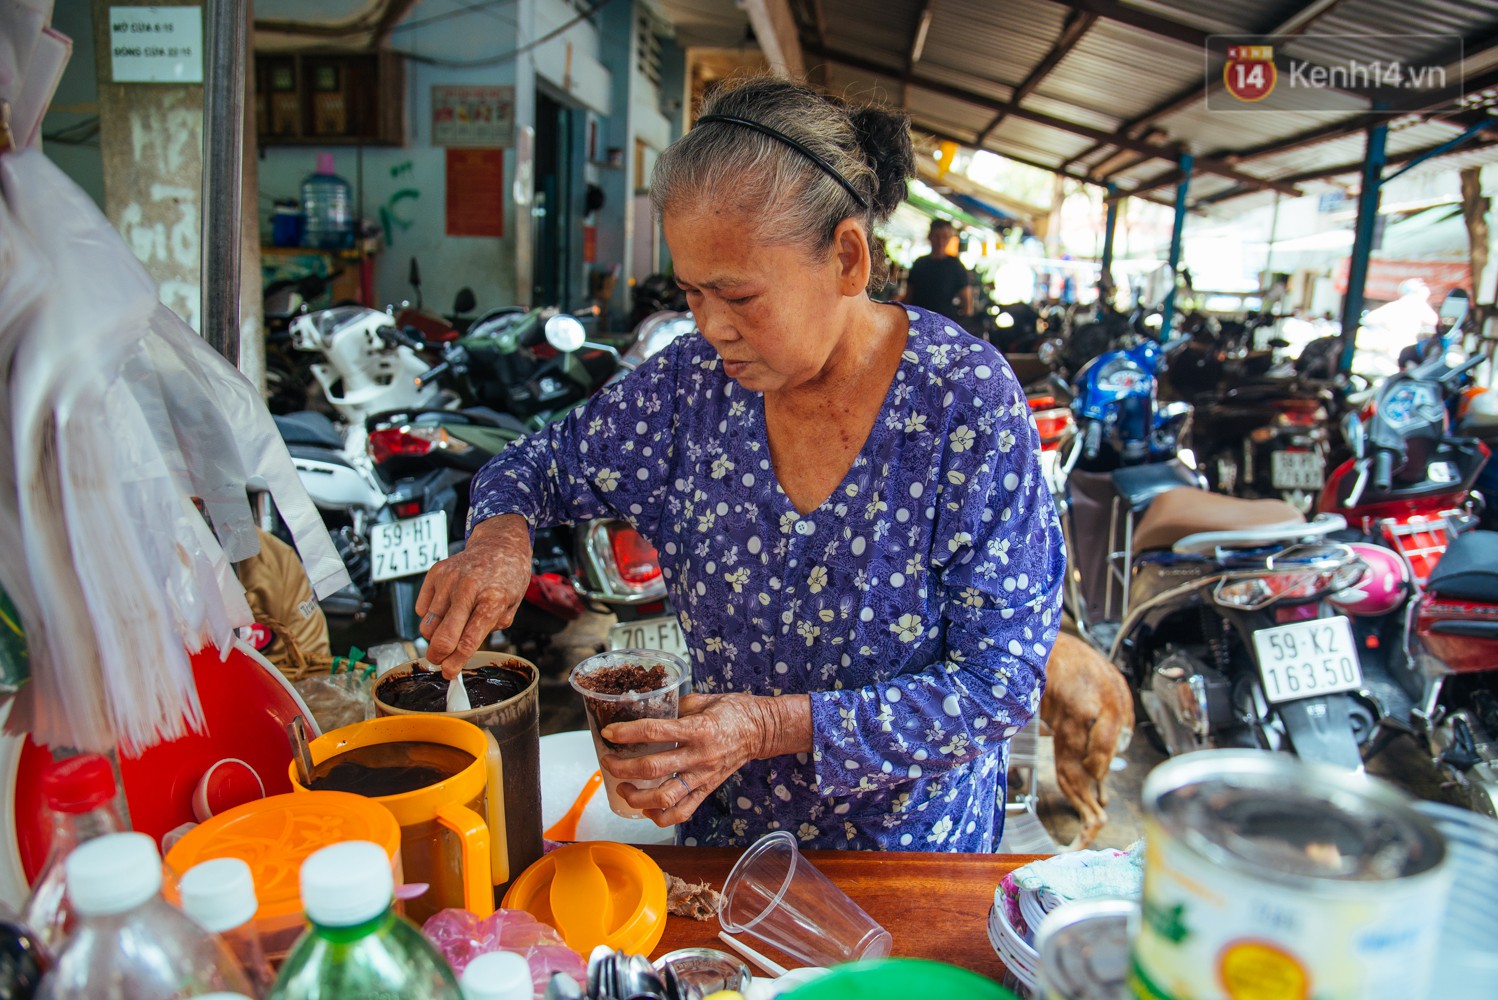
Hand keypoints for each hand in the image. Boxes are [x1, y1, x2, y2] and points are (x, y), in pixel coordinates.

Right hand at [415, 514, 531, 677]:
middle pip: (442, 637)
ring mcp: (448, 580)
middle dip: (438, 657)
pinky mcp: (435, 573)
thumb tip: (460, 653)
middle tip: (441, 662)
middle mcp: (468, 589)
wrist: (499, 544)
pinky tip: (446, 608)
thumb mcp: (511, 607)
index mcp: (492, 600)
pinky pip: (421, 609)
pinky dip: (430, 616)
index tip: (449, 673)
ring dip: (435, 636)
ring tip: (449, 629)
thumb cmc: (507, 578)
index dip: (456, 662)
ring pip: (427, 625)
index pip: (469, 640)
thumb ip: (489, 629)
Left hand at [601, 692, 810, 825]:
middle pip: (653, 768)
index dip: (628, 733)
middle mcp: (699, 756)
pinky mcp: (706, 791)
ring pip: (665, 798)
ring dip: (637, 797)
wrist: (760, 731)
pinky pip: (682, 812)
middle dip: (623, 767)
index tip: (609, 732)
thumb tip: (647, 709)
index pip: (656, 731)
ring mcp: (703, 777)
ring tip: (624, 788)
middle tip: (608, 762)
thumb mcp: (703, 699)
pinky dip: (659, 816)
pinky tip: (646, 808)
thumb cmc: (732, 711)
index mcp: (698, 729)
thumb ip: (676, 706)